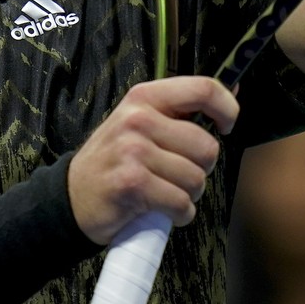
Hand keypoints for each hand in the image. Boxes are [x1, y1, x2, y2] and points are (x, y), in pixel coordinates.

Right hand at [67, 76, 238, 243]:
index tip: (226, 125)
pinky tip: (162, 210)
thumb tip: (232, 91)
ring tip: (166, 191)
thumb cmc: (113, 161)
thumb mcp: (139, 123)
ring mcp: (133, 151)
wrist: (72, 196)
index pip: (202, 89)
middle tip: (177, 174)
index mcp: (144, 98)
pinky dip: (179, 214)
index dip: (227, 108)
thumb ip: (179, 110)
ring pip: (196, 179)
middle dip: (201, 168)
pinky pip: (181, 203)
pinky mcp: (133, 184)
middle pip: (206, 146)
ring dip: (188, 194)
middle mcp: (138, 120)